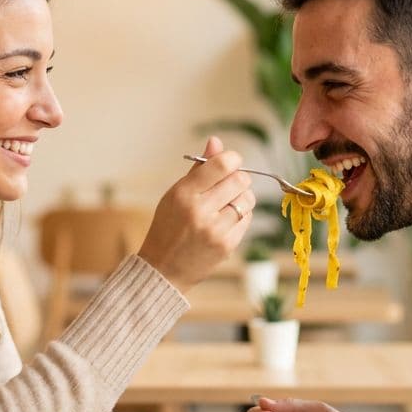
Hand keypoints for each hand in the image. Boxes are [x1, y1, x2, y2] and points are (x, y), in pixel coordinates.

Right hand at [137, 136, 255, 292]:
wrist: (163, 269)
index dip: (232, 159)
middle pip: (240, 180)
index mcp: (184, 194)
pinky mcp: (227, 245)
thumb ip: (199, 169)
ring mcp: (215, 230)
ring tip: (227, 204)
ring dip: (242, 198)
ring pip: (248, 200)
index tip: (230, 163)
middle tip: (228, 185)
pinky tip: (226, 220)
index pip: (222, 165)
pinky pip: (247, 219)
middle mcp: (200, 211)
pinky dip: (241, 216)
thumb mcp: (175, 194)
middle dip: (238, 178)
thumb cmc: (168, 227)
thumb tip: (216, 141)